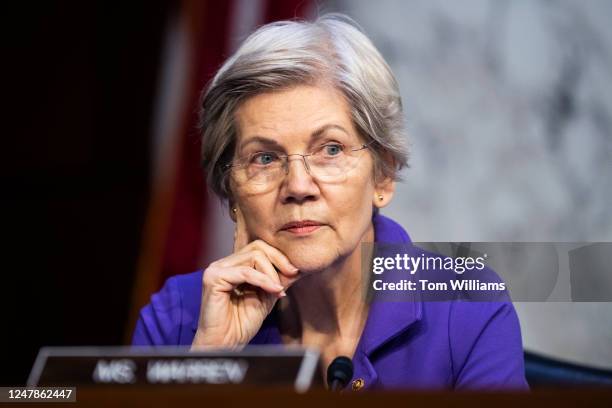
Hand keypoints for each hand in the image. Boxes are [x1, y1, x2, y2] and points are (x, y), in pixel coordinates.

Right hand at [191, 206, 299, 348]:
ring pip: (254, 256)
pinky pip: (245, 272)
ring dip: (272, 274)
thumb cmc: (241, 324)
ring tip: (278, 290)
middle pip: (258, 247)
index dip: (279, 257)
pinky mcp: (213, 278)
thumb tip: (298, 267)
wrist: (225, 345)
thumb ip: (278, 280)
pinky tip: (274, 290)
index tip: (295, 273)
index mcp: (233, 266)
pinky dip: (263, 280)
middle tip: (292, 275)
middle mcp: (223, 264)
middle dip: (279, 261)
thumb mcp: (266, 297)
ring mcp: (216, 269)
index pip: (260, 248)